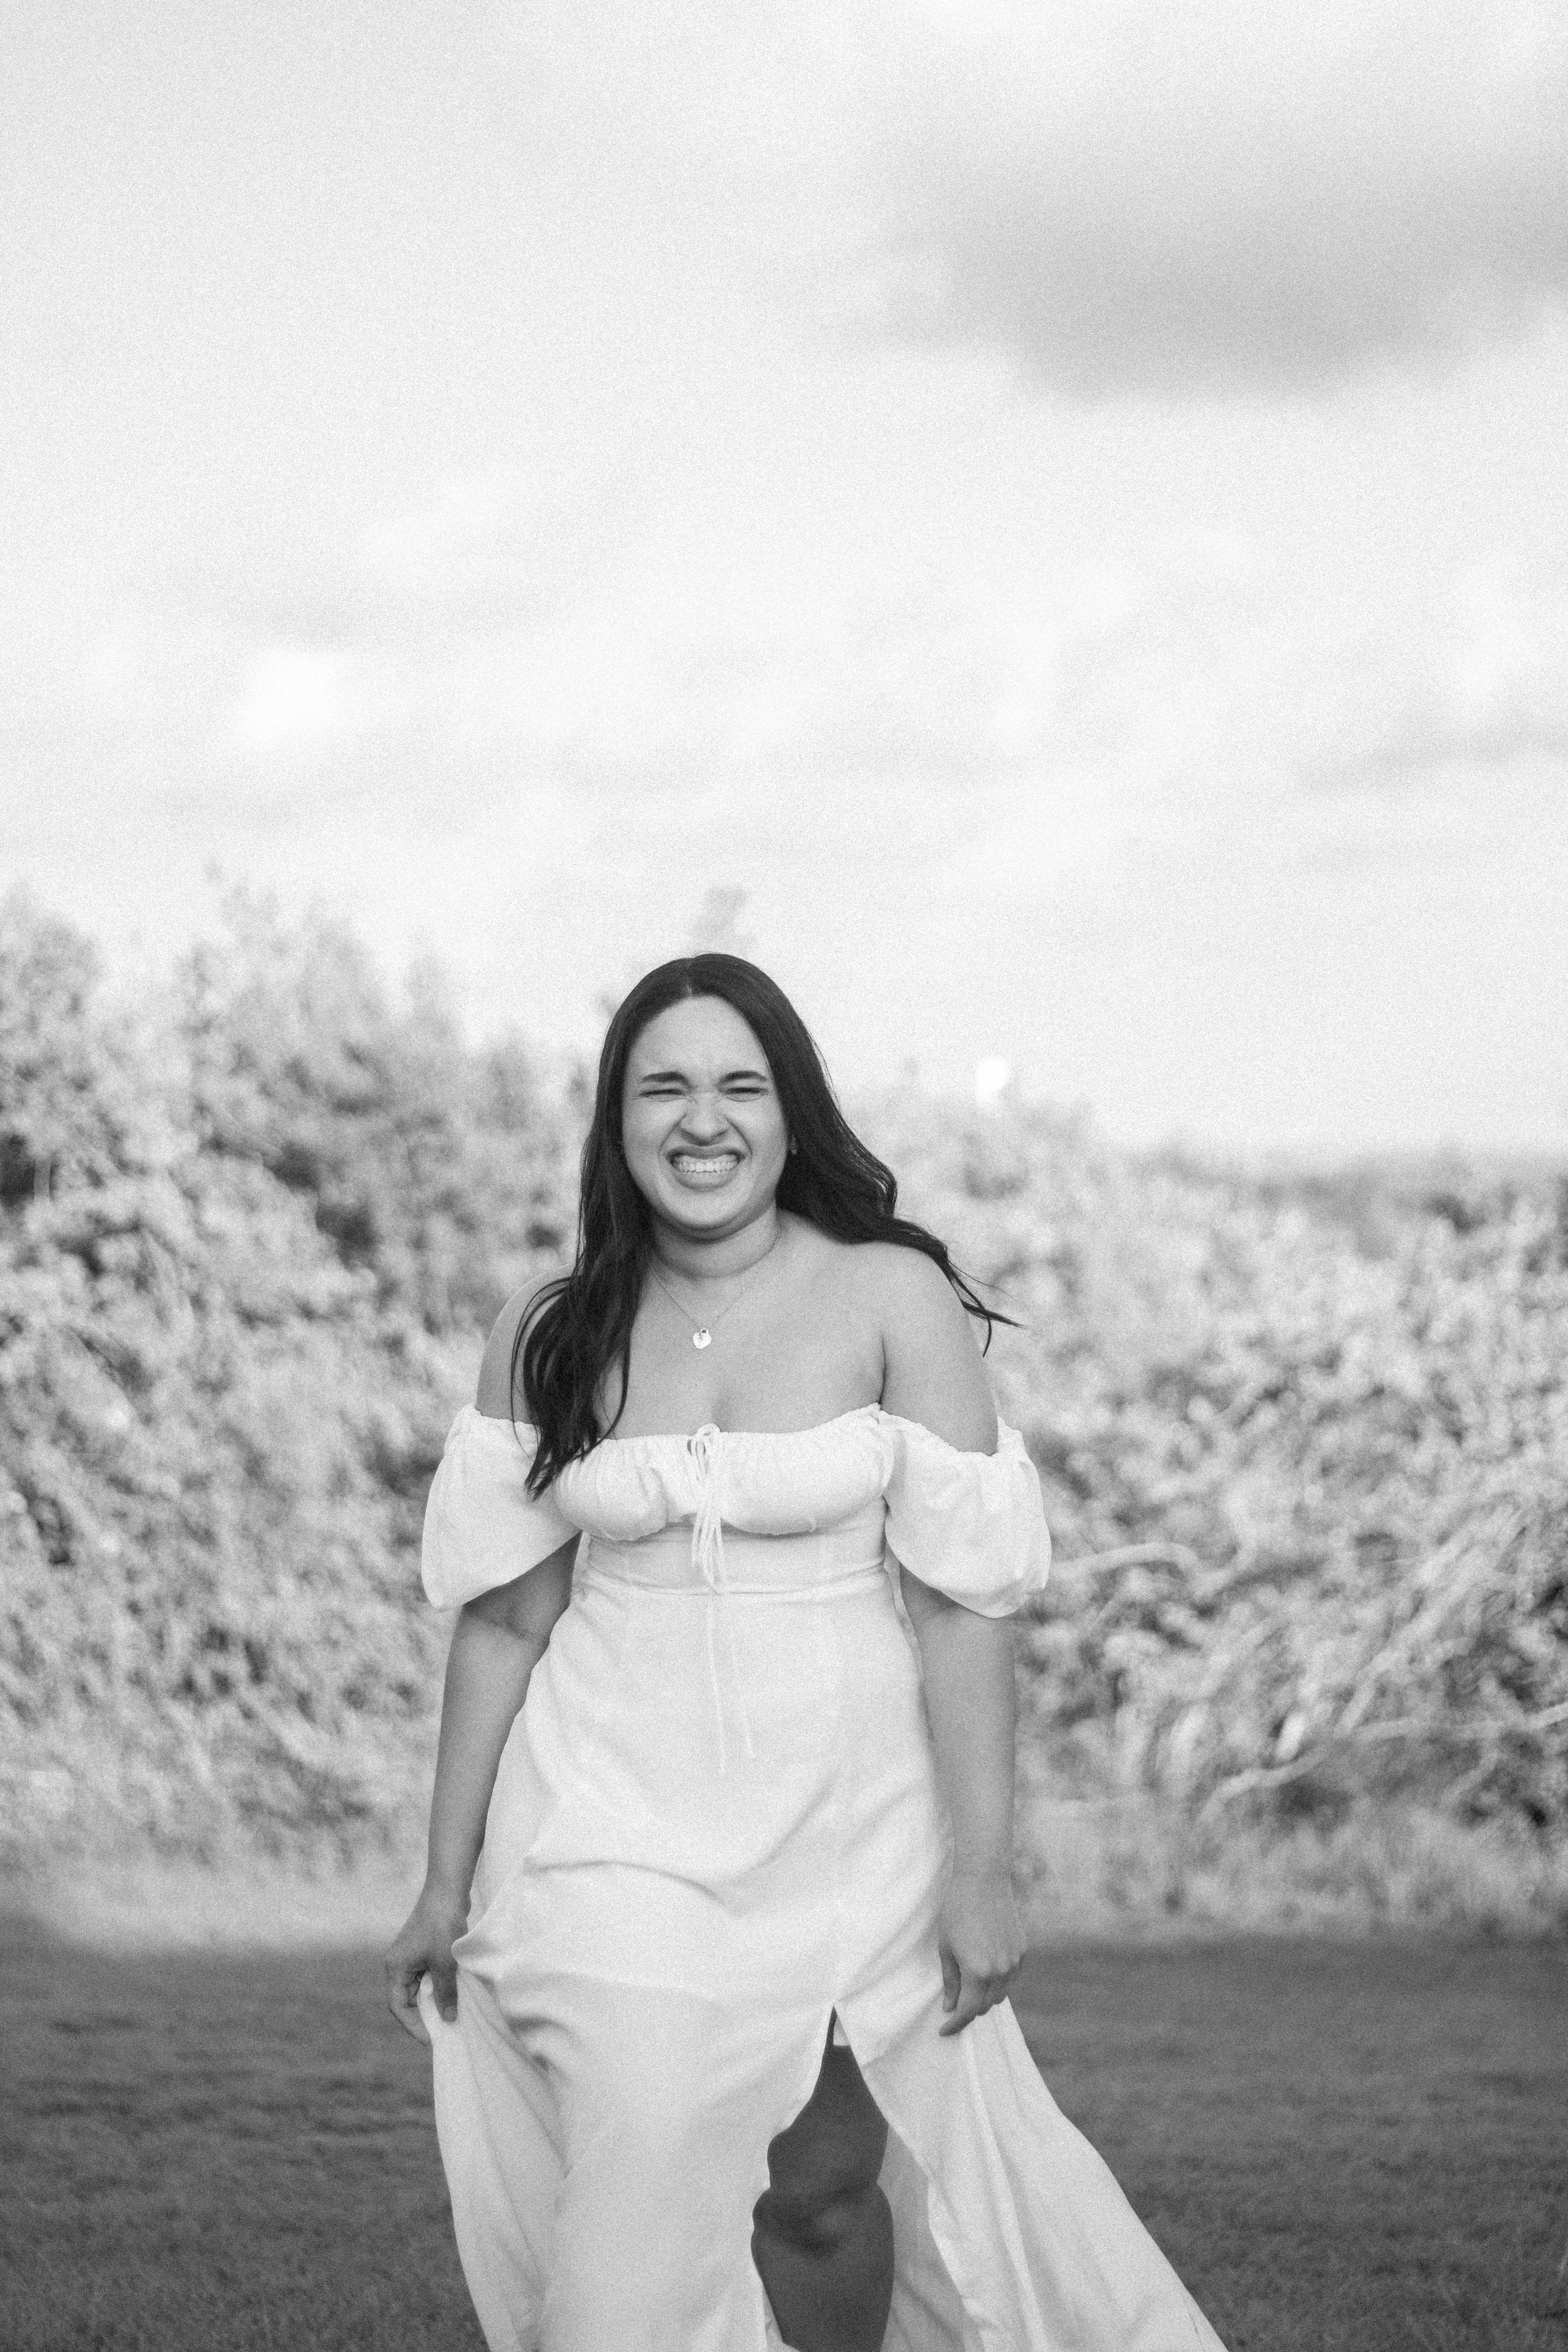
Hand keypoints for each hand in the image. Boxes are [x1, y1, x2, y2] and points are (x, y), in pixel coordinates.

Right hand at [383, 1881, 469, 2043]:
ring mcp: (410, 1955)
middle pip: (407, 1998)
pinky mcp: (422, 1948)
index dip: (414, 2025)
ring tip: (451, 2017)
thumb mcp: (445, 1964)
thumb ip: (445, 1993)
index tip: (432, 2040)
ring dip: (433, 2000)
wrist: (447, 1890)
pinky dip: (438, 1985)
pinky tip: (453, 1993)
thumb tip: (448, 2019)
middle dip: (424, 2015)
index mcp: (395, 1968)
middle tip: (444, 2032)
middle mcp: (398, 1963)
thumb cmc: (442, 1926)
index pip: (398, 2006)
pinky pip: (427, 1975)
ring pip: (418, 1987)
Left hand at [937, 1864, 1022, 2037]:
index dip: (955, 2024)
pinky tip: (985, 1968)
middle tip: (954, 2004)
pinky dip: (998, 1981)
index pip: (968, 2011)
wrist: (983, 1880)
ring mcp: (1015, 1961)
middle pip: (986, 2006)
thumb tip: (949, 2007)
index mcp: (978, 1972)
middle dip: (969, 2009)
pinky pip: (1010, 1977)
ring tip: (969, 1986)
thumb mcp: (946, 1948)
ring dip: (985, 1997)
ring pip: (1001, 1994)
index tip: (944, 2030)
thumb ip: (950, 1981)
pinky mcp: (1022, 1951)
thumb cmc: (957, 1912)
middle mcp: (1001, 1971)